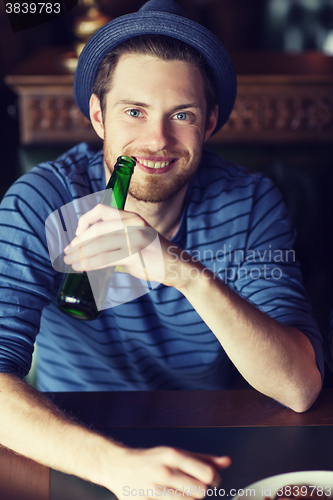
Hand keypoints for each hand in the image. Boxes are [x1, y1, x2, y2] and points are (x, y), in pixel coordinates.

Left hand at [63, 204, 203, 289]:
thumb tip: (89, 247)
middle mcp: (133, 224)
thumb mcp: (136, 237)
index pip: (101, 211)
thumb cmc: (152, 255)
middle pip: (96, 230)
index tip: (76, 234)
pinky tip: (81, 268)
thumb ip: (116, 238)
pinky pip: (106, 259)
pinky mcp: (135, 254)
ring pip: (99, 246)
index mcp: (131, 217)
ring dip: (80, 255)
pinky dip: (90, 264)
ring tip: (69, 262)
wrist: (176, 266)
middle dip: (78, 243)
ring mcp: (135, 238)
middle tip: (67, 252)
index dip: (84, 220)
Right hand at [102, 445, 230, 499]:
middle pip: (201, 493)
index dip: (215, 481)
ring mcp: (154, 490)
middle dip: (202, 494)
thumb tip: (227, 462)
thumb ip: (202, 458)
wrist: (118, 466)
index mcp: (173, 455)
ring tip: (182, 495)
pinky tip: (172, 499)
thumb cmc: (151, 460)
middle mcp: (164, 471)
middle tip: (196, 491)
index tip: (210, 482)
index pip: (208, 474)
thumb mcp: (175, 453)